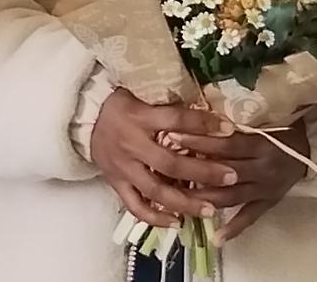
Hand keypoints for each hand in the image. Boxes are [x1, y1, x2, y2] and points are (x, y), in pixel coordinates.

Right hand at [89, 90, 236, 228]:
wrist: (85, 118)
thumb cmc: (121, 104)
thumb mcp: (144, 94)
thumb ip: (171, 106)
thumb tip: (209, 111)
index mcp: (140, 117)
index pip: (175, 120)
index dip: (203, 125)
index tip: (229, 130)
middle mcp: (132, 145)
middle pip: (170, 163)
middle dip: (203, 172)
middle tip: (231, 176)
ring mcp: (123, 168)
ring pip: (155, 191)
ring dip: (185, 203)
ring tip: (211, 210)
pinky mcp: (116, 183)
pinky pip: (135, 206)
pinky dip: (156, 218)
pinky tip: (177, 223)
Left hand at [171, 121, 311, 242]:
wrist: (311, 148)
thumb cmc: (281, 128)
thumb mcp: (262, 122)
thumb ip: (235, 127)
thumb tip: (197, 123)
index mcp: (262, 144)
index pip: (226, 144)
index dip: (200, 141)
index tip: (173, 135)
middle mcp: (263, 168)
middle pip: (225, 170)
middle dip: (195, 167)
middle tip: (168, 163)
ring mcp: (265, 188)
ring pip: (232, 196)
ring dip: (206, 197)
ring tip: (180, 197)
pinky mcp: (269, 202)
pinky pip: (250, 217)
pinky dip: (234, 228)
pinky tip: (216, 237)